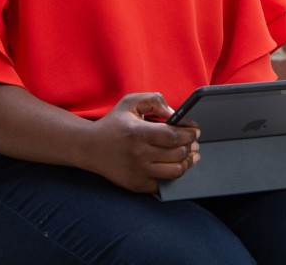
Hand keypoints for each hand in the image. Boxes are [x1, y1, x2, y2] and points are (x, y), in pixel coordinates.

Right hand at [82, 93, 200, 193]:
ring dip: (187, 162)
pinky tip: (173, 166)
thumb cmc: (113, 123)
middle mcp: (139, 154)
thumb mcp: (130, 103)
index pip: (175, 136)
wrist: (89, 147)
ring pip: (175, 171)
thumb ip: (154, 101)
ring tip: (189, 156)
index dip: (190, 134)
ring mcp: (138, 172)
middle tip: (194, 143)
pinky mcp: (136, 184)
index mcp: (139, 133)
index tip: (195, 131)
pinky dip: (171, 175)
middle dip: (191, 147)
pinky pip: (163, 184)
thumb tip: (174, 113)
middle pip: (178, 153)